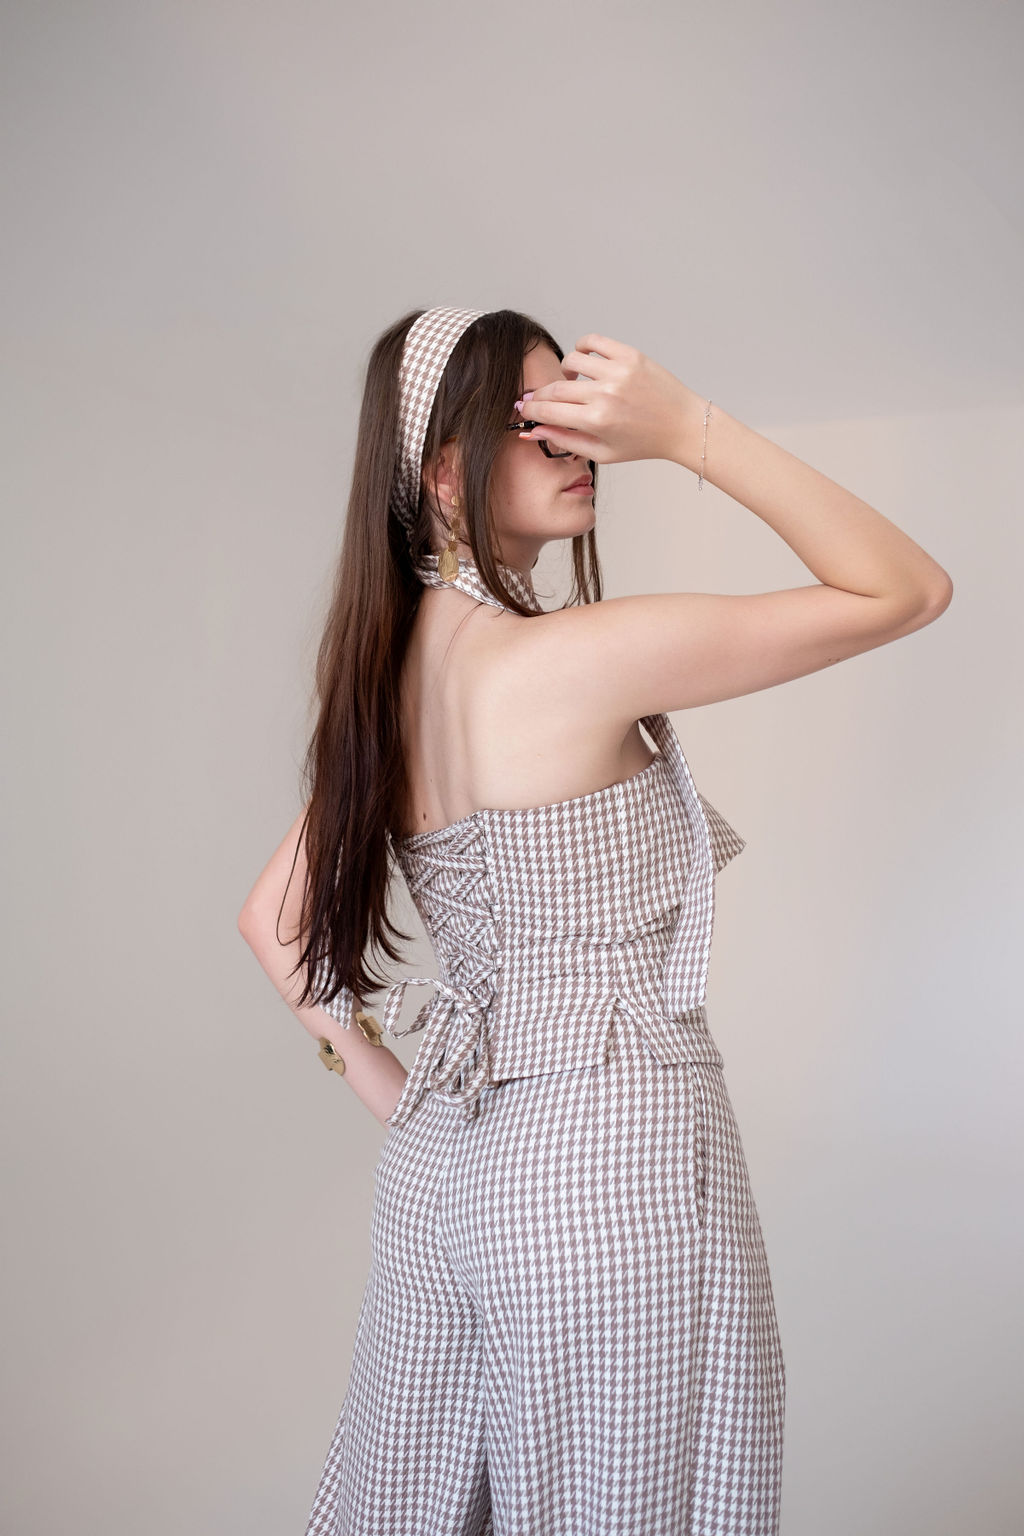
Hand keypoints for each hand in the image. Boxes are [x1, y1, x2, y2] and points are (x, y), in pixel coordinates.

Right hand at [517, 333, 701, 465]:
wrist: (681, 425)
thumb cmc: (644, 443)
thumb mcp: (603, 453)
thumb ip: (566, 441)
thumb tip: (536, 430)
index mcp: (597, 421)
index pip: (549, 410)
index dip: (531, 409)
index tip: (524, 408)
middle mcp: (605, 394)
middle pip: (555, 387)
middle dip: (541, 394)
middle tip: (540, 398)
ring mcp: (618, 372)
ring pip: (571, 360)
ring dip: (565, 372)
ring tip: (572, 382)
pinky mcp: (630, 355)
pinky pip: (593, 341)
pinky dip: (582, 348)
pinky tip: (586, 363)